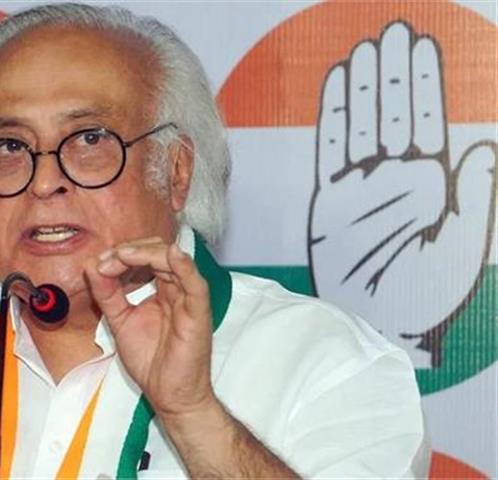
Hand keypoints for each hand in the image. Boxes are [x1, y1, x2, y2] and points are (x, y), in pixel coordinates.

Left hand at [84, 238, 214, 417]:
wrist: (168, 394)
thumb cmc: (152, 361)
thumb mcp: (120, 321)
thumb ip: (107, 294)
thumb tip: (92, 266)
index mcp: (162, 289)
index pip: (144, 257)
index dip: (120, 255)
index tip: (98, 264)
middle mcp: (177, 289)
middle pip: (158, 251)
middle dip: (130, 250)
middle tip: (106, 260)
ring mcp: (188, 299)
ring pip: (174, 260)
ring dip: (145, 253)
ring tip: (122, 256)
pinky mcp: (198, 312)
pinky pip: (195, 283)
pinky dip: (185, 266)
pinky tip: (172, 255)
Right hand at [308, 22, 496, 365]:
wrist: (381, 326)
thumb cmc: (426, 294)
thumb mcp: (462, 248)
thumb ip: (475, 198)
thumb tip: (484, 146)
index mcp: (428, 183)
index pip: (425, 121)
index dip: (422, 84)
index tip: (421, 48)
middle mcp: (392, 177)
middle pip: (391, 114)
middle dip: (393, 74)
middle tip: (394, 34)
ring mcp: (358, 185)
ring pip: (361, 124)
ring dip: (363, 87)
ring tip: (366, 51)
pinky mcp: (327, 199)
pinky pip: (329, 150)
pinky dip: (333, 117)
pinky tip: (337, 86)